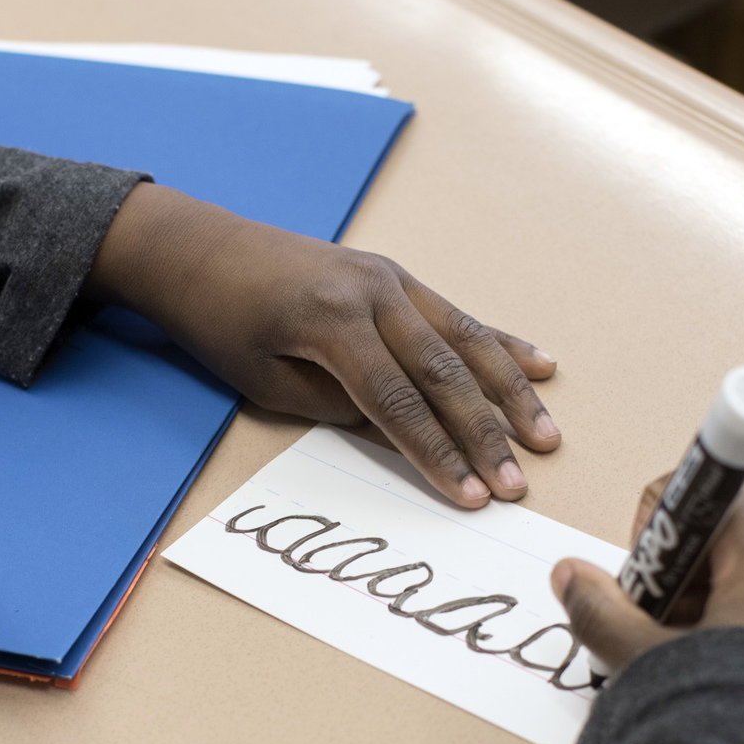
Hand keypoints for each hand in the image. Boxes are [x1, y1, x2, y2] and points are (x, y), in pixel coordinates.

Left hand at [85, 184, 559, 507]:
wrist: (198, 247)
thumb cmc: (220, 321)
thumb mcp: (264, 379)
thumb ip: (337, 406)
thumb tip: (405, 434)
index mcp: (331, 319)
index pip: (396, 401)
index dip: (436, 453)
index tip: (470, 496)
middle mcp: (372, 291)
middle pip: (442, 373)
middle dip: (483, 434)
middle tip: (516, 483)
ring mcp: (389, 278)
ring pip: (464, 340)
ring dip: (509, 393)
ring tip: (544, 437)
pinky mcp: (394, 276)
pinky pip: (456, 314)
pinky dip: (499, 342)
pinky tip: (541, 365)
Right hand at [550, 480, 743, 674]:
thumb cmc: (714, 718)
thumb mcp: (641, 658)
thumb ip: (599, 609)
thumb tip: (568, 572)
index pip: (719, 497)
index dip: (670, 518)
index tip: (645, 563)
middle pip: (722, 547)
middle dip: (670, 577)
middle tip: (647, 624)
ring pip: (735, 589)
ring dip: (689, 612)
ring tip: (667, 662)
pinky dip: (716, 640)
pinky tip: (692, 682)